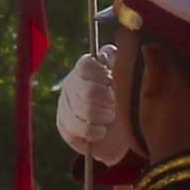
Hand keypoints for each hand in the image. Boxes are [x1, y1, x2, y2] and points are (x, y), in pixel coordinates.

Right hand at [54, 44, 134, 166]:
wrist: (122, 126)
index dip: (100, 74)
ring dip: (100, 120)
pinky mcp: (63, 125)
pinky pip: (72, 132)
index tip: (111, 82)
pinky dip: (91, 134)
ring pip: (79, 114)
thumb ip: (118, 61)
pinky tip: (100, 132)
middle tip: (114, 105)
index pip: (86, 65)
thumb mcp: (125, 75)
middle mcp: (71, 84)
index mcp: (85, 69)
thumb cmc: (125, 95)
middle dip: (107, 101)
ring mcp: (64, 105)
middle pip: (87, 92)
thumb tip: (108, 54)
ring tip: (108, 120)